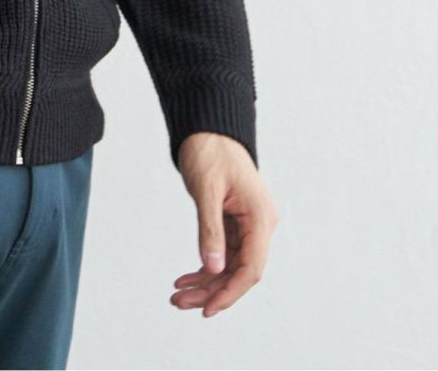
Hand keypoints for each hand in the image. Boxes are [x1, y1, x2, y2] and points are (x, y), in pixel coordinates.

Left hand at [171, 133, 278, 316]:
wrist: (208, 128)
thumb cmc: (210, 151)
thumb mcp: (206, 190)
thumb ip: (210, 230)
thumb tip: (212, 268)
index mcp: (260, 217)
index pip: (251, 268)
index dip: (230, 293)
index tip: (207, 309)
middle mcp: (259, 224)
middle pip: (240, 272)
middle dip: (211, 291)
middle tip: (178, 302)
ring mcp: (248, 225)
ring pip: (230, 266)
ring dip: (206, 283)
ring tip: (177, 295)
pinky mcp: (236, 223)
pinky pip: (223, 254)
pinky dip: (206, 266)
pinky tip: (186, 277)